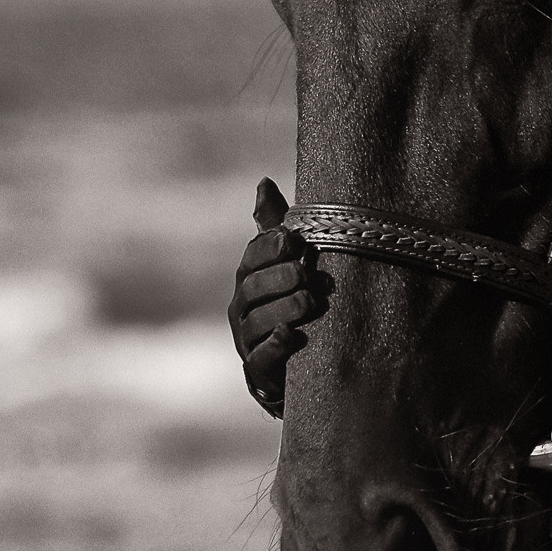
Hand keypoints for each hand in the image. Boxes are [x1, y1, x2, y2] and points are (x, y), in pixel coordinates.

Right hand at [232, 177, 327, 417]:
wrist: (292, 363)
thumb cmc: (289, 302)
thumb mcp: (284, 264)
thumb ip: (274, 227)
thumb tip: (263, 182)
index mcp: (249, 279)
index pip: (251, 258)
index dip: (268, 248)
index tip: (293, 239)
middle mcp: (242, 307)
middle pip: (252, 288)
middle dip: (278, 277)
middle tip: (305, 272)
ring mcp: (247, 339)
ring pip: (257, 321)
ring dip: (284, 308)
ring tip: (309, 303)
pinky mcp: (259, 369)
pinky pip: (261, 357)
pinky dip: (275, 345)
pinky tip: (291, 334)